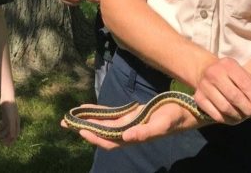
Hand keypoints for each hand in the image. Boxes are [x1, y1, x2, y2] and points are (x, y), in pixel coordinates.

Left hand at [0, 100, 19, 145]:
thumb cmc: (9, 107)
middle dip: (6, 138)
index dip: (11, 140)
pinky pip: (3, 125)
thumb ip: (12, 127)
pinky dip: (0, 128)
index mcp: (16, 123)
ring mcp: (9, 119)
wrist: (6, 97)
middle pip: (11, 133)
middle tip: (0, 142)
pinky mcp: (5, 116)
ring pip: (6, 129)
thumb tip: (13, 137)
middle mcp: (14, 122)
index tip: (6, 145)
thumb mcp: (11, 118)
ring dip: (2, 133)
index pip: (15, 134)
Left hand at [60, 100, 205, 149]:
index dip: (94, 138)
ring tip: (70, 116)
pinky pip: (110, 115)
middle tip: (64, 122)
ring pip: (103, 124)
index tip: (80, 130)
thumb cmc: (176, 117)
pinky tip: (86, 108)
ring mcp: (128, 124)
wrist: (186, 111)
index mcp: (134, 137)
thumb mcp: (163, 123)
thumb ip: (146, 132)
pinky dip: (98, 112)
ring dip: (87, 121)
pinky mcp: (130, 115)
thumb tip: (126, 137)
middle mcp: (128, 132)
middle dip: (83, 129)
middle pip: (101, 134)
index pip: (109, 142)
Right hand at [194, 57, 250, 124]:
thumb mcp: (243, 76)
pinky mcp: (198, 98)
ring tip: (244, 116)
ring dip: (238, 116)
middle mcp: (214, 73)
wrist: (204, 70)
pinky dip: (227, 120)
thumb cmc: (230, 75)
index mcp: (228, 65)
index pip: (245, 85)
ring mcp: (204, 86)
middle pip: (235, 97)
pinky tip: (232, 118)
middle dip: (248, 110)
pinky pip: (215, 115)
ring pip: (225, 108)